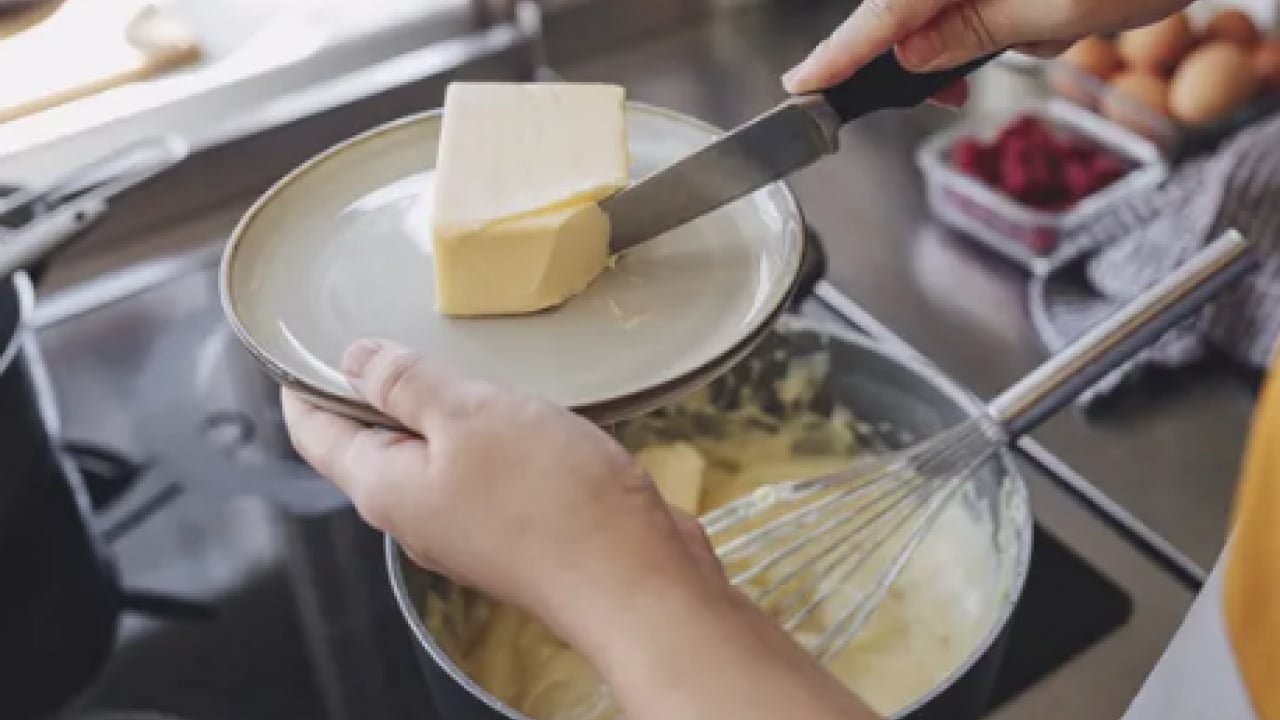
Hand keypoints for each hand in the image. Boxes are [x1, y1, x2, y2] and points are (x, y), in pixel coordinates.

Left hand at [283, 340, 879, 719]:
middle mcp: (418, 514)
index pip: (317, 434)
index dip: (303, 385)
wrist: (634, 579)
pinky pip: (482, 471)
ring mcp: (468, 526)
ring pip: (432, 456)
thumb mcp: (469, 415)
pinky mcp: (517, 528)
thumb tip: (354, 359)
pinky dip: (484, 434)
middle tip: (385, 331)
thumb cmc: (549, 498)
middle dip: (372, 392)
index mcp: (386, 487)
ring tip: (453, 358)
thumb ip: (407, 383)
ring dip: (437, 410)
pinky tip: (514, 406)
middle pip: (372, 446)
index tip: (301, 342)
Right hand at [783, 0, 1193, 95]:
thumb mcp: (1063, 9)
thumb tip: (911, 53)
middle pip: (909, 4)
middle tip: (944, 96)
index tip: (802, 85)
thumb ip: (976, 31)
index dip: (839, 53)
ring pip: (949, 3)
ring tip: (1046, 35)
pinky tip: (1054, 17)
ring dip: (985, 32)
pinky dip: (1010, 13)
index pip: (884, 11)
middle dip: (926, 50)